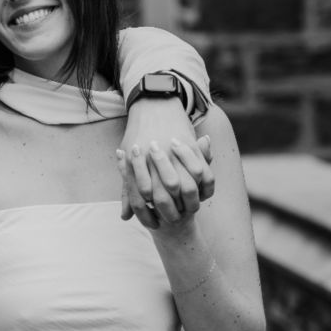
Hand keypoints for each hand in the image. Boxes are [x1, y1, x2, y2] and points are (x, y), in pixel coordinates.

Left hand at [118, 98, 213, 228]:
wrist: (153, 106)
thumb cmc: (137, 137)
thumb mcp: (129, 163)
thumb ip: (128, 191)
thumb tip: (125, 218)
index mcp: (137, 163)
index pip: (142, 198)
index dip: (148, 215)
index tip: (154, 225)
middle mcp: (156, 159)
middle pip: (164, 196)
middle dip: (169, 211)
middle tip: (175, 221)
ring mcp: (175, 153)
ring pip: (186, 188)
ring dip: (189, 202)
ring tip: (189, 211)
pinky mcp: (191, 146)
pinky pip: (204, 173)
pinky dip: (205, 187)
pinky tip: (202, 195)